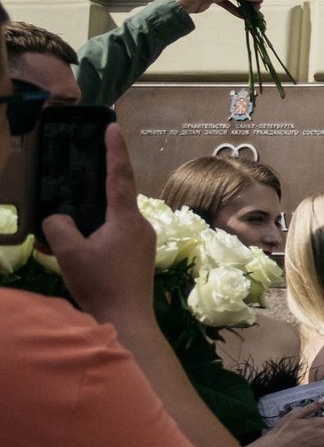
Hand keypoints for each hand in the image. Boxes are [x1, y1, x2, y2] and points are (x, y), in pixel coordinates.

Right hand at [43, 125, 155, 324]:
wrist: (126, 321)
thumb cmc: (101, 284)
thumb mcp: (69, 252)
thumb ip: (58, 226)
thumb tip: (59, 218)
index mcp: (126, 218)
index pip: (119, 175)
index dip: (114, 149)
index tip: (111, 125)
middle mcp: (141, 225)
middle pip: (114, 199)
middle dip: (92, 191)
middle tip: (76, 177)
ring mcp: (142, 242)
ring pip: (110, 222)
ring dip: (88, 223)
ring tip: (64, 232)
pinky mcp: (138, 258)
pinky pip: (113, 239)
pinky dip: (93, 239)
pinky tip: (73, 252)